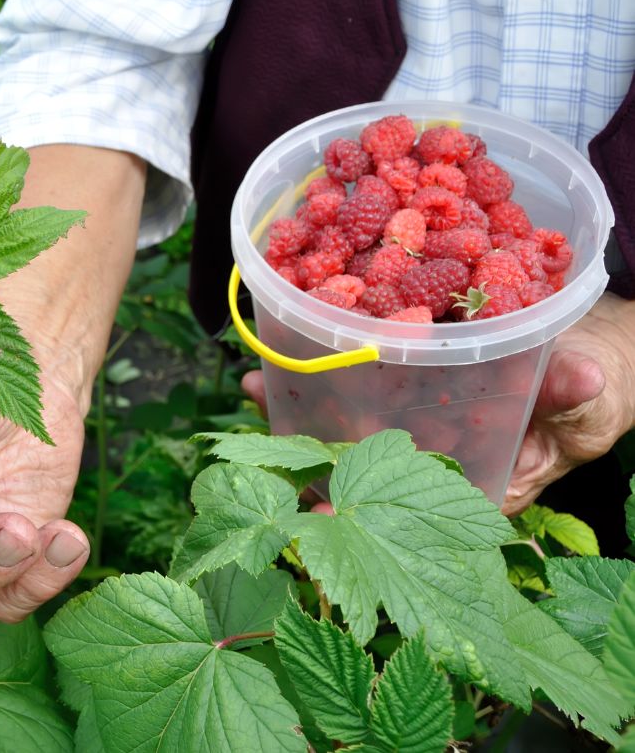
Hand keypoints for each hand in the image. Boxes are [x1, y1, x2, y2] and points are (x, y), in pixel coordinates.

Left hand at [240, 293, 634, 516]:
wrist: (586, 338)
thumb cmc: (590, 383)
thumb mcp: (588, 393)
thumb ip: (573, 394)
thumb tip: (585, 379)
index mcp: (478, 472)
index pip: (415, 503)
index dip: (365, 506)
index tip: (319, 504)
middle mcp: (435, 449)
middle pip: (362, 464)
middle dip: (311, 458)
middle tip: (261, 447)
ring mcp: (414, 413)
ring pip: (346, 418)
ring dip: (298, 406)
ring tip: (254, 384)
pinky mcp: (403, 371)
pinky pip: (353, 372)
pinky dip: (315, 362)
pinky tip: (275, 348)